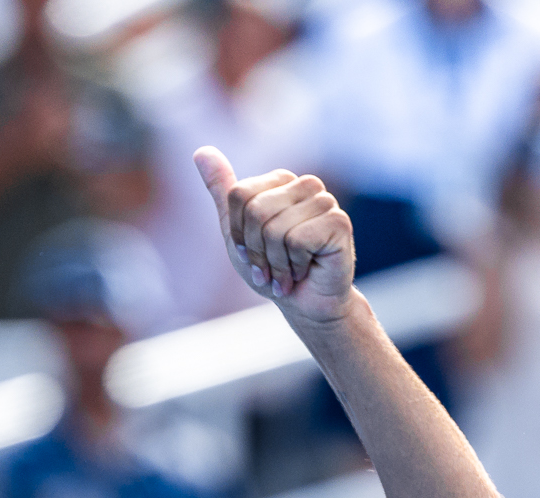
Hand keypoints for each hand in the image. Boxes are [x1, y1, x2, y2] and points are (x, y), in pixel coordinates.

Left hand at [194, 146, 355, 324]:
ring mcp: (325, 201)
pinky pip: (297, 241)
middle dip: (256, 251)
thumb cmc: (274, 269)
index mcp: (281, 181)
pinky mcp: (339, 222)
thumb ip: (222, 191)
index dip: (238, 233)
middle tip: (269, 270)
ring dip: (276, 263)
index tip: (249, 254)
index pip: (239, 195)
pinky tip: (305, 271)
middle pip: (255, 211)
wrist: (307, 305)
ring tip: (288, 273)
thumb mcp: (237, 231)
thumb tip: (200, 151)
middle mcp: (305, 185)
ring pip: (275, 229)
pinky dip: (294, 266)